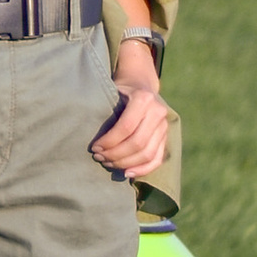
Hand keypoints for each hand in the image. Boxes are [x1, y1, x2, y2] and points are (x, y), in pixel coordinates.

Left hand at [92, 66, 175, 180]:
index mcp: (143, 99)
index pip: (125, 128)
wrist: (141, 83)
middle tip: (99, 158)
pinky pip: (157, 158)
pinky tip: (127, 173)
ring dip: (126, 163)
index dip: (109, 141)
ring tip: (108, 163)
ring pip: (147, 154)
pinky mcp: (166, 137)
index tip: (95, 148)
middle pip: (137, 143)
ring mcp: (164, 126)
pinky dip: (143, 169)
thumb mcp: (112, 91)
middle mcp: (158, 112)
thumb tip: (90, 137)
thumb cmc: (120, 89)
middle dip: (115, 154)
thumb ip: (106, 109)